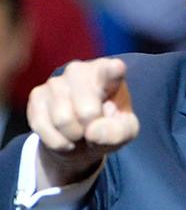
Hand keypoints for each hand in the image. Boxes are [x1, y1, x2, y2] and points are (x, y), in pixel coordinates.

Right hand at [27, 58, 139, 188]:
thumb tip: (92, 132)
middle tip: (94, 127)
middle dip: (91, 129)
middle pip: (87, 112)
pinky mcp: (36, 95)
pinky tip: (64, 135)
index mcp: (109, 73)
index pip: (112, 70)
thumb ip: (118, 132)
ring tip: (80, 130)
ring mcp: (56, 81)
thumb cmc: (108, 126)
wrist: (79, 138)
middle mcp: (80, 70)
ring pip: (63, 121)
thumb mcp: (125, 132)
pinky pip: (43, 127)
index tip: (117, 68)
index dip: (114, 71)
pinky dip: (57, 141)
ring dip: (74, 136)